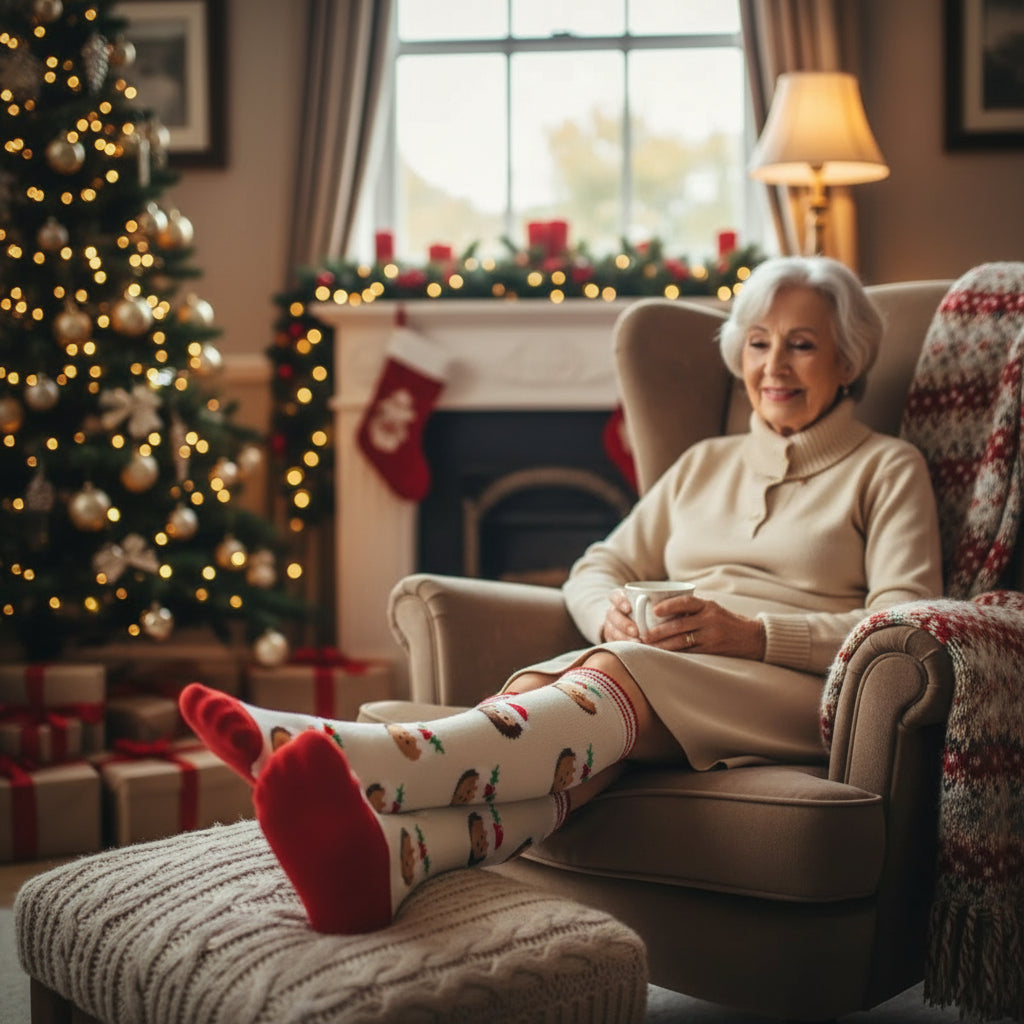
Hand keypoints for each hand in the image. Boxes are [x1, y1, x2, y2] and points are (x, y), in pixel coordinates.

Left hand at [602, 590, 764, 659]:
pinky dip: (675, 655)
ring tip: (648, 647)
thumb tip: (661, 609)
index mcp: (709, 606)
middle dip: (658, 632)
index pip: (686, 603)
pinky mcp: (712, 651)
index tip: (654, 611)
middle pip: (679, 626)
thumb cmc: (727, 621)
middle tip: (642, 636)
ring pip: (682, 642)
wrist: (754, 638)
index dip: (669, 606)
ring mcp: (711, 637)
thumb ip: (693, 609)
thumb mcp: (713, 609)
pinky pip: (690, 653)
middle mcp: (710, 620)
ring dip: (662, 646)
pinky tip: (663, 656)